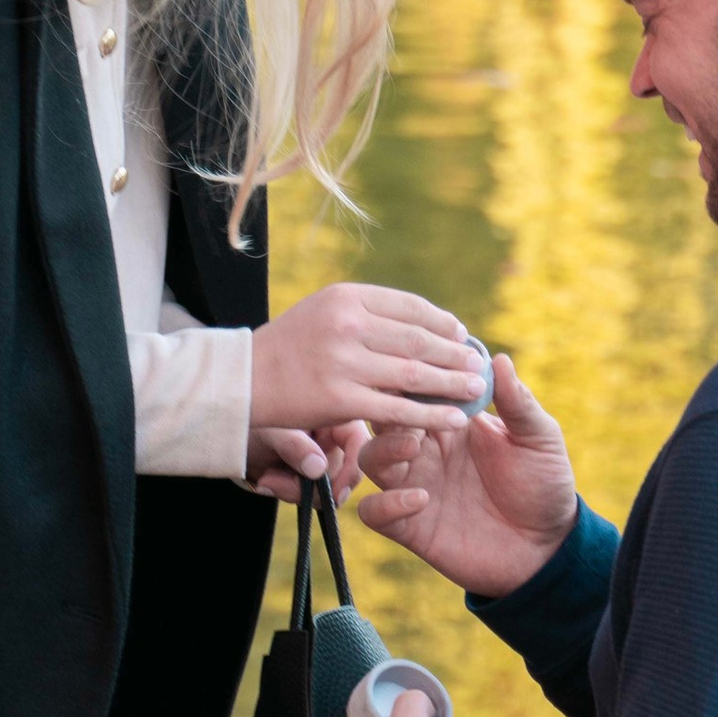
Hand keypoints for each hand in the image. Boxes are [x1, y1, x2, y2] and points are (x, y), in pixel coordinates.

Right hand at [248, 286, 488, 479]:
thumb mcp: (323, 314)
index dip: (441, 322)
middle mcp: (347, 323)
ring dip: (451, 382)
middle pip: (417, 339)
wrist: (240, 380)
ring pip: (413, 373)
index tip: (460, 334)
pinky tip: (454, 419)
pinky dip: (431, 414)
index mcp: (346, 297)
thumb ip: (365, 316)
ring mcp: (343, 360)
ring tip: (475, 387)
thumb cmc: (286, 349)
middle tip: (478, 363)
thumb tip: (420, 326)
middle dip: (454, 353)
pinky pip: (396, 408)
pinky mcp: (338, 398)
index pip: (409, 306)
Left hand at [249, 420, 369, 502]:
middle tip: (273, 482)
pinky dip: (288, 494)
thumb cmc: (254, 419)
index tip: (334, 492)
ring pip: (326, 491)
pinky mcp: (311, 478)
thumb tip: (318, 468)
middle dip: (312, 488)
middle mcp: (335, 438)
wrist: (233, 434)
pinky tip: (267, 482)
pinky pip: (311, 497)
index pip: (359, 443)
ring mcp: (324, 459)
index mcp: (335, 415)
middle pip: (343, 474)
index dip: (352, 469)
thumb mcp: (270, 428)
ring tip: (266, 479)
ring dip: (294, 492)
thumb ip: (294, 445)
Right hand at [356, 355, 578, 594]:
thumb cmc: (544, 485)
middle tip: (412, 404)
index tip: (426, 364)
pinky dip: (386, 503)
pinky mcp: (411, 527)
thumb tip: (499, 359)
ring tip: (413, 445)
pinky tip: (421, 499)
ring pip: (370, 458)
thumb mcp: (538, 438)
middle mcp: (426, 451)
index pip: (418, 389)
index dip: (416, 375)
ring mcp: (415, 486)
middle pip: (384, 417)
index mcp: (451, 422)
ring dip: (384, 448)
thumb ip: (518, 402)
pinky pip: (373, 512)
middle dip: (391, 406)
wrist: (547, 547)